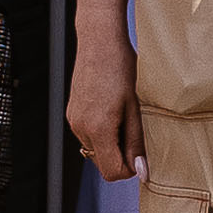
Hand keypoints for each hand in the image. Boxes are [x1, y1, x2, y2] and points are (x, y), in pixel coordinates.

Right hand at [67, 28, 141, 183]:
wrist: (99, 40)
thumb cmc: (120, 68)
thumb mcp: (134, 107)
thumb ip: (135, 142)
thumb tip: (140, 171)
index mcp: (98, 128)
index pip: (112, 172)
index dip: (130, 169)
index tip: (141, 153)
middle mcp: (81, 128)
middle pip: (102, 164)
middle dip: (121, 156)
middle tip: (133, 129)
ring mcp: (73, 121)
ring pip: (95, 151)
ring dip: (111, 144)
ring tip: (123, 115)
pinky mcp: (71, 113)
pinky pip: (88, 136)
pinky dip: (101, 133)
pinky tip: (111, 110)